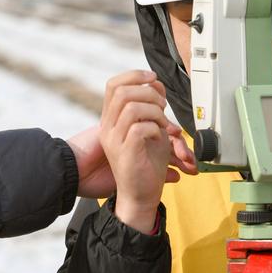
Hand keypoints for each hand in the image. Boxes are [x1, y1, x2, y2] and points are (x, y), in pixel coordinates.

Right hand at [69, 71, 195, 232]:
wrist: (140, 197)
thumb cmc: (146, 165)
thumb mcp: (151, 129)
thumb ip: (151, 107)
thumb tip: (156, 85)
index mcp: (112, 120)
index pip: (113, 85)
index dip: (134, 75)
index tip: (152, 79)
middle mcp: (109, 127)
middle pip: (122, 91)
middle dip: (149, 93)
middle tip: (162, 107)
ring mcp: (115, 140)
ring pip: (131, 107)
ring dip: (154, 111)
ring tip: (163, 124)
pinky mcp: (125, 152)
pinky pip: (140, 128)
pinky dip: (156, 128)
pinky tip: (159, 137)